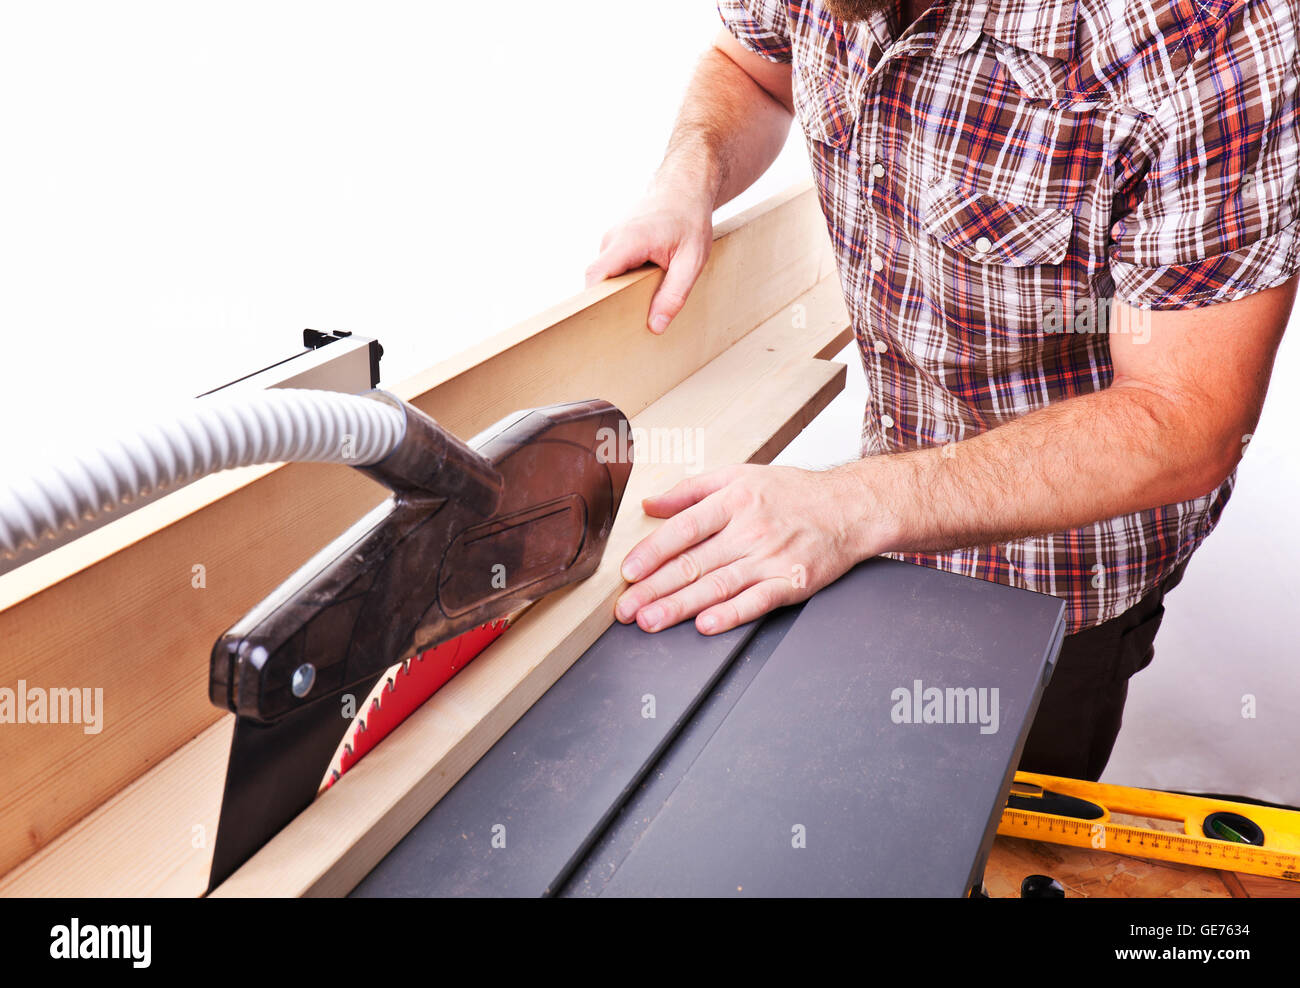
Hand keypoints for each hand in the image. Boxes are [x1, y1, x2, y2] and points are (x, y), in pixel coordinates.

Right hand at [584, 183, 713, 333]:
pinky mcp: (615, 243)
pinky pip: (612, 269)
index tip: (603, 321)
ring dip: (620, 290)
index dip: (594, 300)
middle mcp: (613, 238)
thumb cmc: (690, 221)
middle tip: (632, 320)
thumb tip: (655, 326)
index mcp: (629, 240)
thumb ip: (673, 295)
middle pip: (599, 280)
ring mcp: (611, 239)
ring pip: (606, 276)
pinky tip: (644, 280)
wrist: (685, 190)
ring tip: (645, 294)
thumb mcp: (692, 262)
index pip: (596, 274)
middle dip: (611, 301)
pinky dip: (624, 280)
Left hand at [614, 463, 881, 634]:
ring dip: (680, 607)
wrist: (851, 507)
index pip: (684, 528)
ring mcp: (772, 558)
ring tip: (650, 621)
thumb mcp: (740, 475)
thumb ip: (691, 490)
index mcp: (735, 501)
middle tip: (625, 609)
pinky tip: (705, 625)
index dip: (653, 552)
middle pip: (694, 563)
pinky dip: (730, 615)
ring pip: (718, 586)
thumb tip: (650, 504)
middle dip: (654, 589)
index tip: (629, 571)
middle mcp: (751, 529)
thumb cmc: (794, 492)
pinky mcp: (793, 582)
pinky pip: (756, 601)